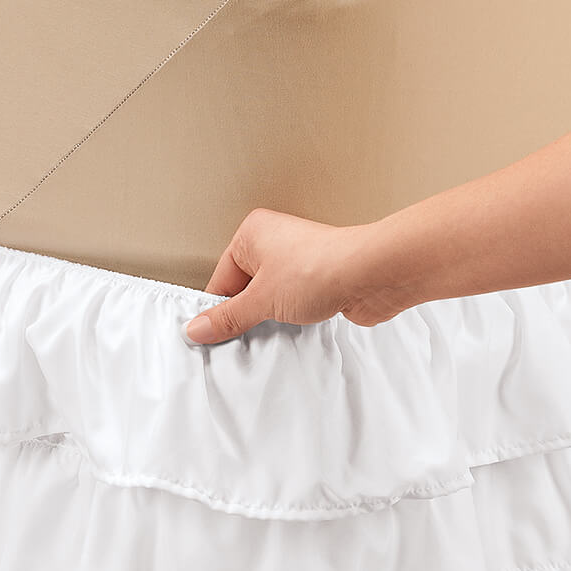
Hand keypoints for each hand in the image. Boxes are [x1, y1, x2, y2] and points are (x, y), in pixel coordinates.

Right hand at [181, 208, 413, 345]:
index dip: (216, 310)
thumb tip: (199, 328)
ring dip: (269, 318)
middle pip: (244, 290)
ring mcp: (297, 262)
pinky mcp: (316, 281)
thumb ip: (228, 318)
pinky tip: (293, 328)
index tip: (209, 335)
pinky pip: (291, 305)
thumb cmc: (321, 268)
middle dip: (245, 315)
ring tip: (274, 327)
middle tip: (242, 336)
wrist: (371, 275)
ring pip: (269, 299)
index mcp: (252, 234)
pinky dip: (289, 319)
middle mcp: (274, 242)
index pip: (220, 279)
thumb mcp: (261, 300)